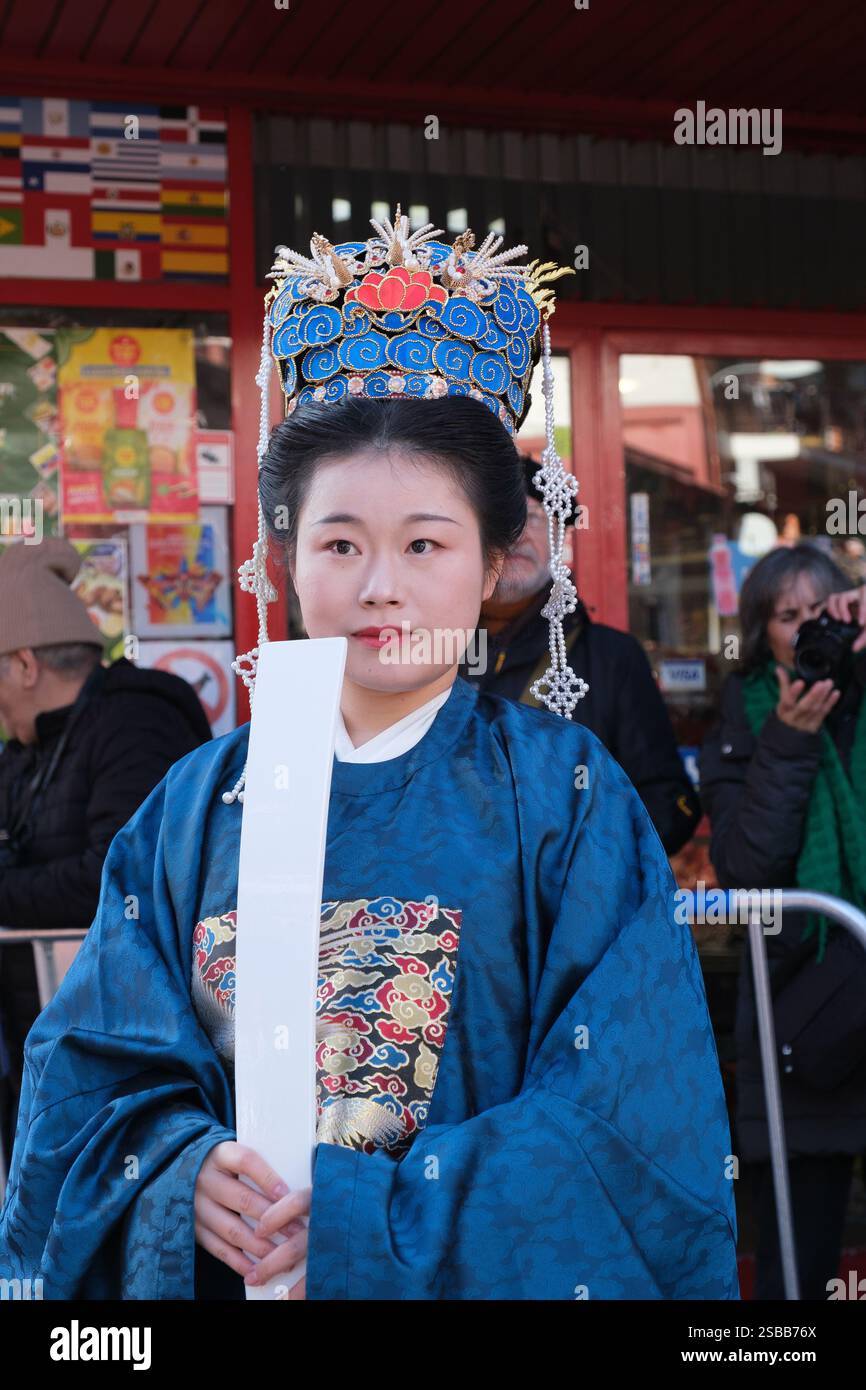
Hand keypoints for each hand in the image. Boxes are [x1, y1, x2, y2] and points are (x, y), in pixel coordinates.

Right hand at [194, 1140, 309, 1295]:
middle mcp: (205, 1179)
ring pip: (232, 1229)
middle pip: (242, 1199)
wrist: (186, 1173)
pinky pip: (218, 1249)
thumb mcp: (236, 1155)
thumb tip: (297, 1183)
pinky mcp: (194, 1230)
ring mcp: (196, 1207)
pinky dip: (239, 1261)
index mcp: (220, 1154)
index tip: (288, 1196)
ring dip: (260, 1245)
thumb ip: (261, 1165)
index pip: (246, 1161)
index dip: (268, 1178)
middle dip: (273, 1218)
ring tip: (282, 1254)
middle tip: (297, 1231)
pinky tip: (257, 1268)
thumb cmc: (226, 1165)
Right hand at [775, 666, 839, 732]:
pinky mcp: (815, 725)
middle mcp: (794, 717)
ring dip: (824, 696)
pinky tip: (835, 693)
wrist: (789, 735)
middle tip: (821, 683)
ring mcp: (805, 723)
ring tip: (829, 683)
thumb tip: (779, 668)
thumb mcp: (782, 700)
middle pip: (804, 707)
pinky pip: (824, 713)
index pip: (787, 701)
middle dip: (813, 695)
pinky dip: (830, 703)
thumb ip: (783, 684)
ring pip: (815, 709)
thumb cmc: (787, 713)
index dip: (793, 692)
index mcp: (784, 710)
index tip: (800, 682)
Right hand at [825, 586, 865, 651]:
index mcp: (865, 597)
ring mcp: (844, 599)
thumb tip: (854, 648)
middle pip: (844, 596)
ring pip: (833, 598)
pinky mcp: (836, 604)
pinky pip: (825, 603)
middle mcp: (853, 595)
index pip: (863, 600)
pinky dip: (820, 609)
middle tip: (846, 621)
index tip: (861, 623)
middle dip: (843, 609)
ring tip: (838, 620)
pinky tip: (817, 616)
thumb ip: (864, 637)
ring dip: (833, 609)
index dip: (862, 610)